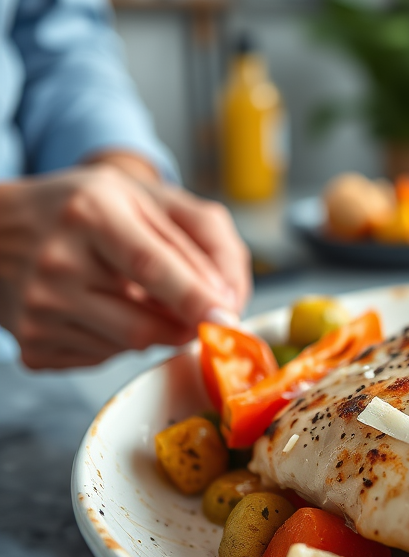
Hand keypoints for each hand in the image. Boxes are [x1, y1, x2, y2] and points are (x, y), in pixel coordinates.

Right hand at [0, 162, 250, 368]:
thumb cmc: (84, 209)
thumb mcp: (144, 198)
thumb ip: (200, 236)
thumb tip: (228, 296)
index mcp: (91, 213)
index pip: (150, 265)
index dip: (194, 297)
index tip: (227, 317)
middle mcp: (57, 263)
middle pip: (146, 324)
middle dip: (184, 324)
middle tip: (192, 308)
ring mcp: (39, 310)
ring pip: (130, 347)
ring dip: (152, 330)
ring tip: (130, 293)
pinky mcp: (33, 345)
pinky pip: (103, 359)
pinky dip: (118, 340)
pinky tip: (98, 308)